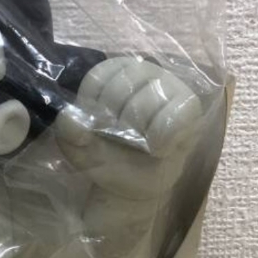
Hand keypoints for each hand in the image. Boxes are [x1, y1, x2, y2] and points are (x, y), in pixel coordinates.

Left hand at [56, 56, 204, 194]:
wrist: (134, 186)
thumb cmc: (109, 158)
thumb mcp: (79, 149)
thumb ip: (68, 132)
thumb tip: (72, 119)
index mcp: (113, 73)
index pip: (97, 78)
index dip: (93, 110)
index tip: (97, 128)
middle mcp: (142, 71)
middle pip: (120, 89)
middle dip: (115, 125)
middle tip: (121, 141)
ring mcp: (168, 84)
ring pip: (146, 103)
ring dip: (138, 134)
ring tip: (141, 145)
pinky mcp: (189, 105)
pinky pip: (173, 117)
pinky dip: (160, 140)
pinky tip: (159, 149)